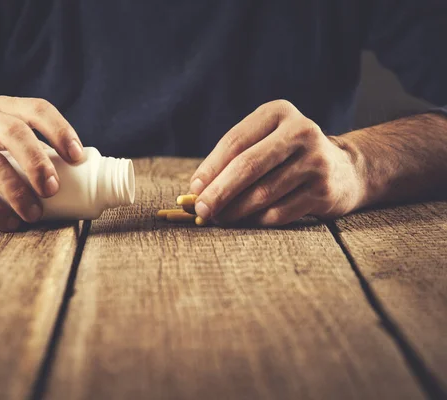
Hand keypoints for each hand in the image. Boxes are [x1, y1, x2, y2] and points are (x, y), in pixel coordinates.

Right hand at [0, 96, 82, 230]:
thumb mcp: (4, 147)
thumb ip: (33, 153)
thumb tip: (82, 176)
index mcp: (1, 109)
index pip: (36, 109)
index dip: (60, 130)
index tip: (77, 157)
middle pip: (13, 132)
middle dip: (37, 162)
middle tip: (53, 190)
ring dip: (18, 191)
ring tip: (33, 214)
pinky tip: (8, 223)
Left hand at [189, 100, 364, 225]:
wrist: (343, 170)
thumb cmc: (286, 157)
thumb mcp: (264, 142)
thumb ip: (233, 160)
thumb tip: (197, 190)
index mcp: (278, 112)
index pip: (235, 142)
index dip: (210, 169)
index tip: (193, 190)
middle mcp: (301, 131)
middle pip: (248, 166)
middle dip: (219, 192)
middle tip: (201, 210)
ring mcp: (316, 161)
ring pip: (262, 193)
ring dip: (235, 211)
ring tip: (220, 218)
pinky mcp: (324, 191)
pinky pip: (279, 212)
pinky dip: (257, 220)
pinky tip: (248, 221)